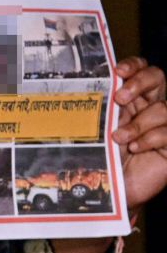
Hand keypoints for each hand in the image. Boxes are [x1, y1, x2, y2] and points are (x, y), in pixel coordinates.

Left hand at [112, 57, 166, 209]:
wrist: (110, 186)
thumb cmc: (102, 156)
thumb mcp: (98, 127)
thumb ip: (101, 106)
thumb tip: (93, 83)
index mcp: (133, 99)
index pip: (141, 70)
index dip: (134, 65)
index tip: (117, 71)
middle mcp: (150, 108)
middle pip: (158, 78)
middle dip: (139, 83)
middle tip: (120, 98)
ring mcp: (164, 126)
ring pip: (162, 109)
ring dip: (138, 123)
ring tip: (119, 138)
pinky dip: (149, 138)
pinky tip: (135, 147)